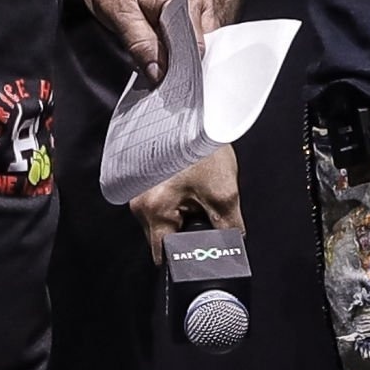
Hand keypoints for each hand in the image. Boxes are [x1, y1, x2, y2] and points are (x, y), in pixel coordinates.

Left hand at [80, 0, 216, 84]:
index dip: (184, 69)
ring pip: (196, 41)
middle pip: (201, 44)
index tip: (171, 89)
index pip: (195, 44)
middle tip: (164, 86)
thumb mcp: (120, 14)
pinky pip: (190, 33)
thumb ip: (142, 45)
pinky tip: (164, 59)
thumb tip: (160, 74)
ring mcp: (196, 0)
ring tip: (162, 73)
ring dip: (181, 58)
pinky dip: (178, 48)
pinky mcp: (189, 5)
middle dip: (183, 66)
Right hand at [129, 147, 242, 264]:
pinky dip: (175, 200)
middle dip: (187, 232)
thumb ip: (228, 232)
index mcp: (152, 209)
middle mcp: (138, 201)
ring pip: (163, 219)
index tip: (202, 251)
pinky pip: (159, 201)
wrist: (194, 110)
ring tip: (198, 193)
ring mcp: (137, 187)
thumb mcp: (224, 195)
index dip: (186, 258)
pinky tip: (190, 184)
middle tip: (205, 211)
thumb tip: (232, 251)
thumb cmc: (203, 146)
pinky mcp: (142, 177)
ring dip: (181, 214)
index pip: (164, 255)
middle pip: (164, 237)